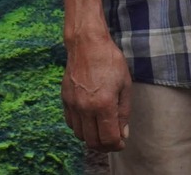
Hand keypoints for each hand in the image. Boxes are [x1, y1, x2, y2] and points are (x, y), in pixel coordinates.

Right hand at [62, 33, 133, 152]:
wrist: (87, 45)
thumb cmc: (110, 62)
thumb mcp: (125, 85)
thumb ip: (124, 112)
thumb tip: (123, 134)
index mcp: (104, 104)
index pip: (108, 138)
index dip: (116, 145)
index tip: (121, 143)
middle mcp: (85, 108)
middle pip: (92, 141)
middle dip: (104, 146)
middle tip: (113, 141)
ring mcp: (73, 105)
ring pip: (80, 135)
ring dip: (92, 138)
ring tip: (102, 131)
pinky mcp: (65, 100)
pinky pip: (71, 123)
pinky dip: (81, 128)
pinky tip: (90, 121)